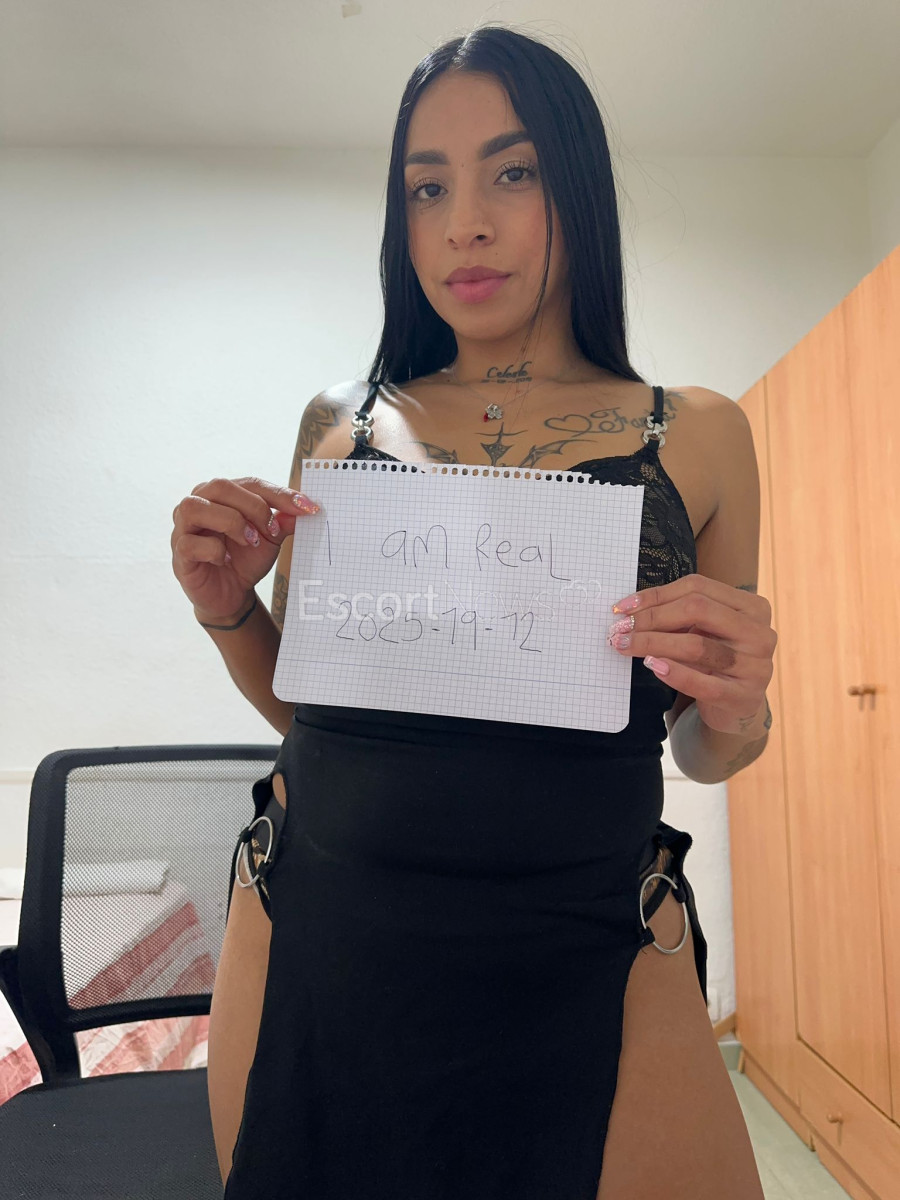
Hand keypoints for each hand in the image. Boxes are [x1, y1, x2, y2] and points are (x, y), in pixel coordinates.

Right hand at [171, 476, 318, 622]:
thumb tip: (304, 508)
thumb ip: (284, 521)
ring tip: (249, 541)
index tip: (308, 507)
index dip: (280, 494)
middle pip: (220, 486)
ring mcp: (183, 528)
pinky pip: (189, 543)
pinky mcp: (179, 553)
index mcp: (222, 494)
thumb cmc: (246, 559)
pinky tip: (226, 560)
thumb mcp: (271, 539)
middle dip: (253, 506)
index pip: (251, 483)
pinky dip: (213, 550)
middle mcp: (199, 503)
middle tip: (272, 530)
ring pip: (195, 507)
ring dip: (229, 522)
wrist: (232, 593)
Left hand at [607, 573, 776, 735]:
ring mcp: (756, 666)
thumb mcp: (704, 632)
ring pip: (697, 646)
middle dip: (652, 617)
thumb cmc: (714, 661)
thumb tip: (630, 610)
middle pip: (698, 610)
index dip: (656, 595)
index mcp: (751, 607)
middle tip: (619, 628)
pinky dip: (674, 673)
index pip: (698, 588)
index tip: (622, 608)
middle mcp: (760, 632)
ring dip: (653, 643)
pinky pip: (704, 683)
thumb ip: (678, 616)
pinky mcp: (744, 697)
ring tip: (625, 645)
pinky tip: (652, 665)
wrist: (736, 707)